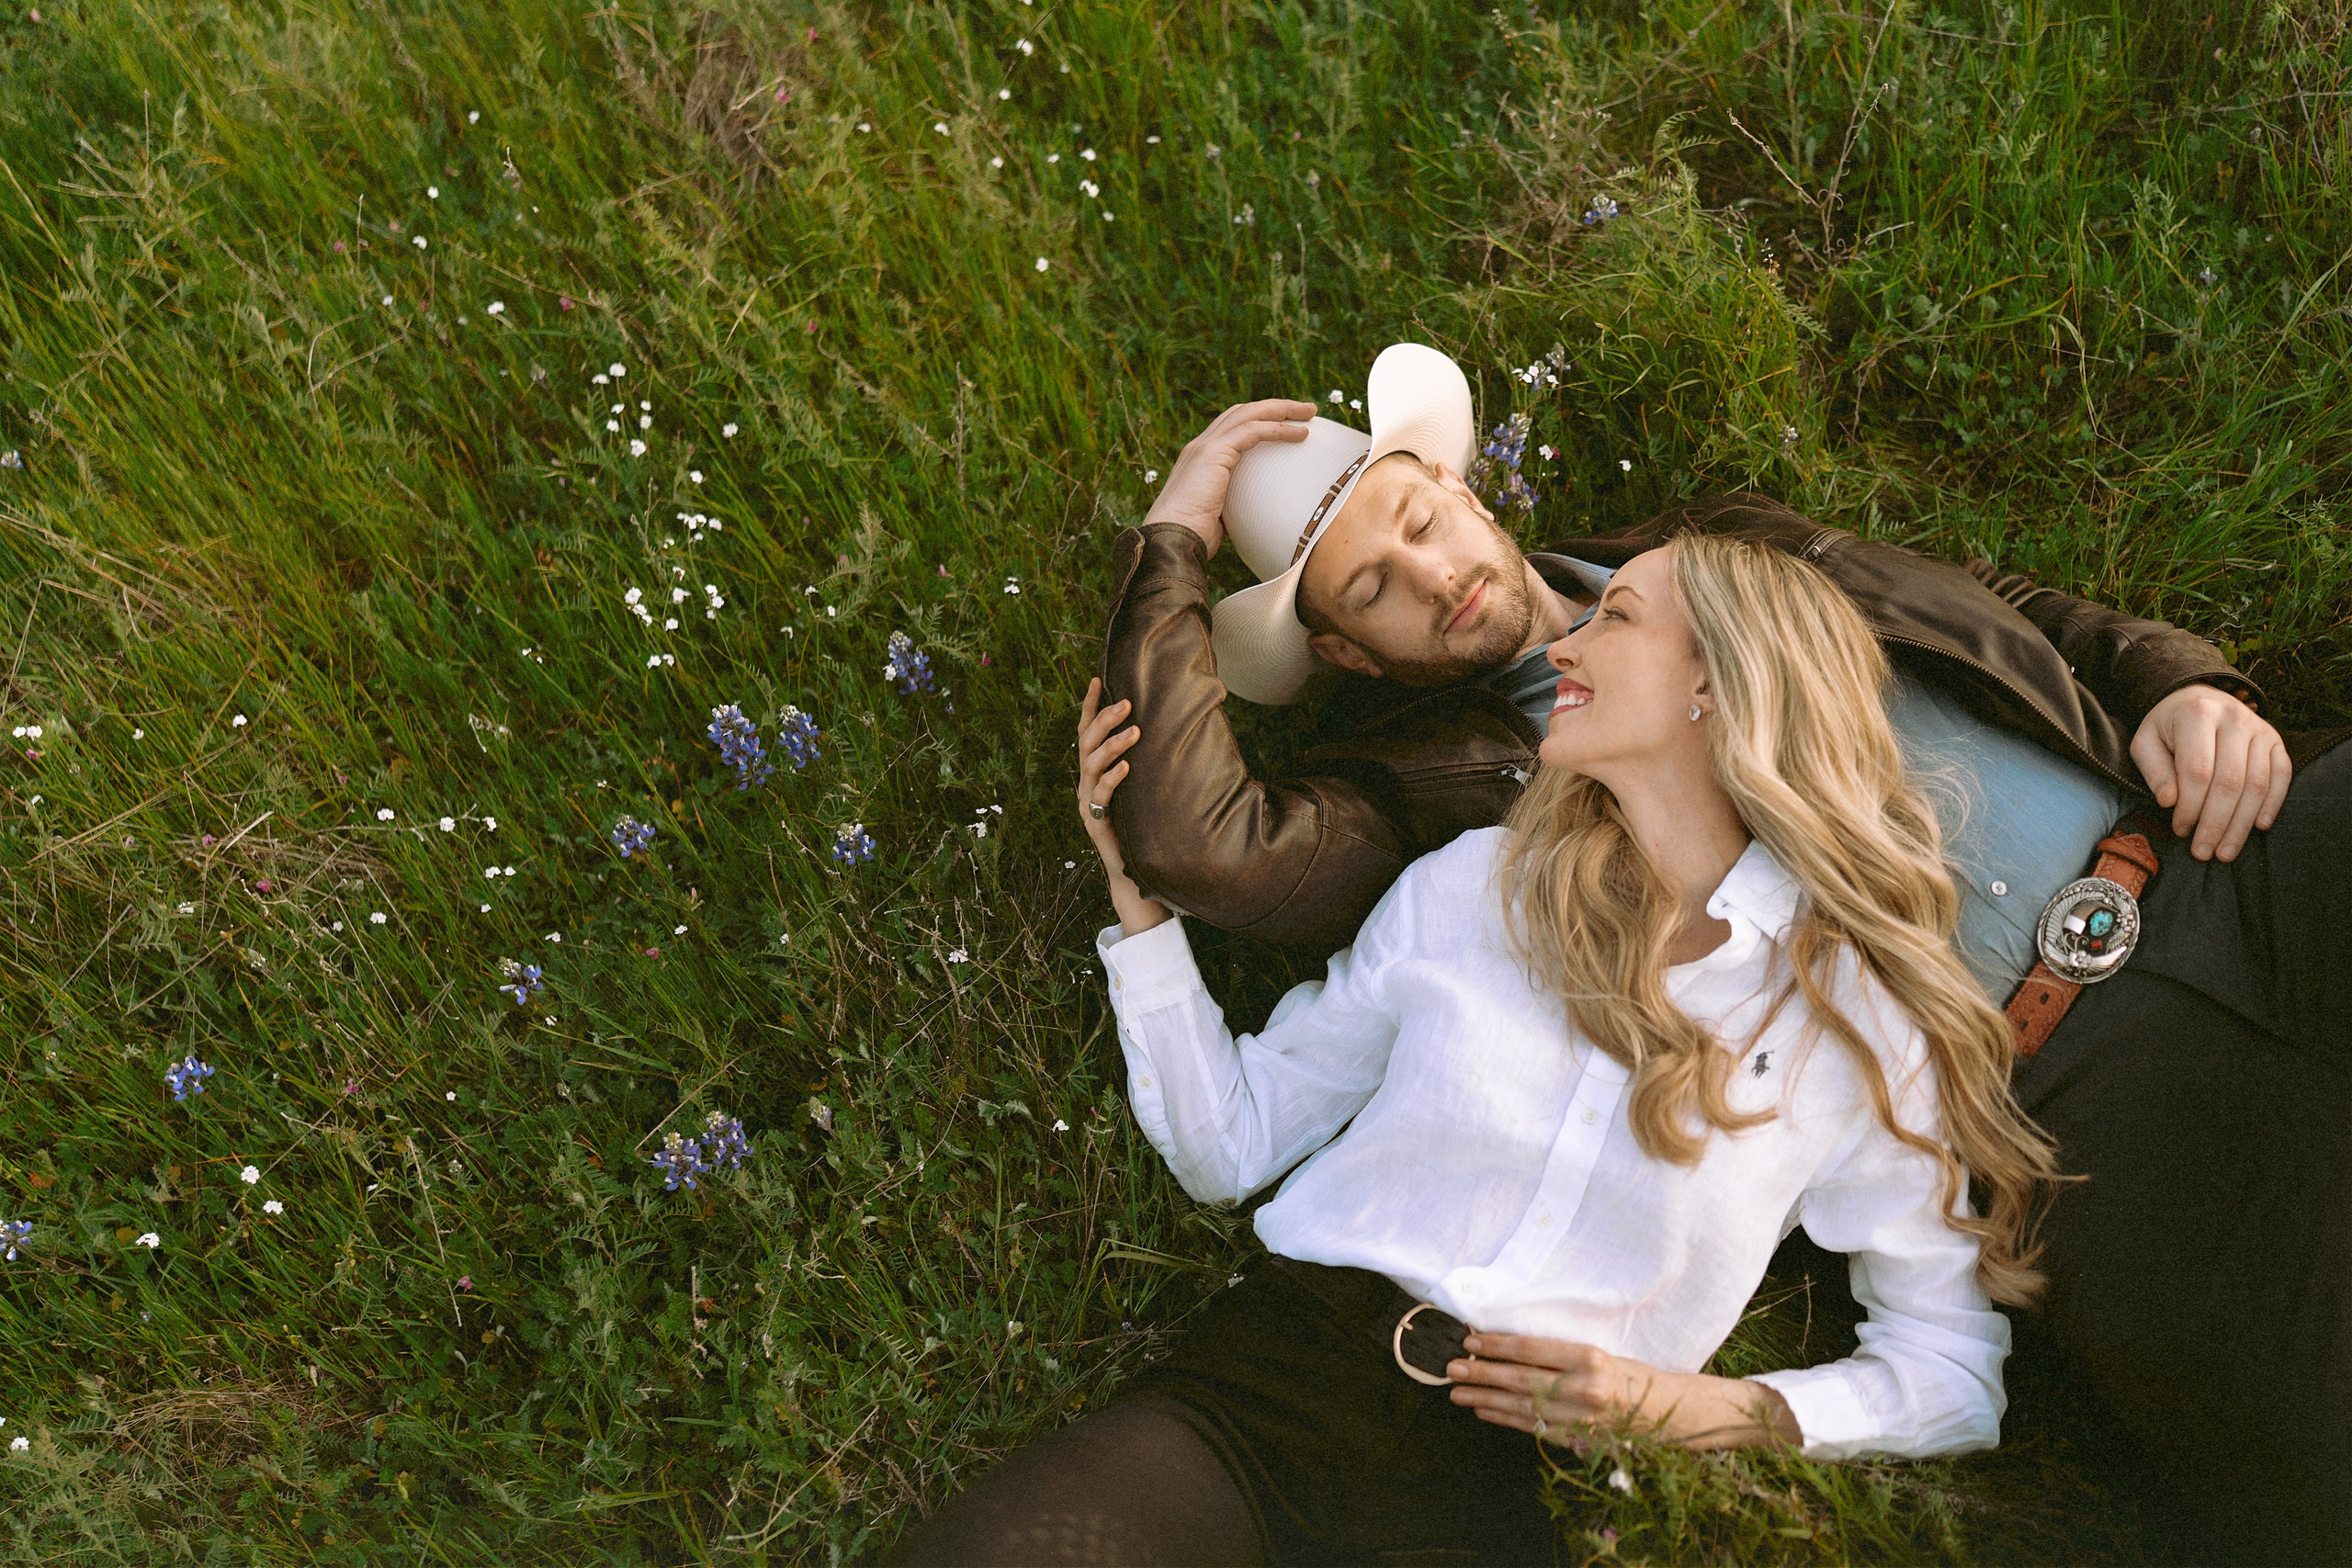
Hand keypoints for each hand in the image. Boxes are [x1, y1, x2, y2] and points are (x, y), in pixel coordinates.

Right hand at [1078, 678, 1168, 935]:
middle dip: (1104, 719)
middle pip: (1085, 742)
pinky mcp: (1095, 822)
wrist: (1133, 871)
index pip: (1086, 731)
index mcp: (1094, 771)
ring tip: (1135, 732)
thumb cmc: (1142, 825)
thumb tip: (1168, 727)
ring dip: (1112, 745)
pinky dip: (1113, 779)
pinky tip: (1127, 768)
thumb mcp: (1142, 787)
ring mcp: (1088, 802)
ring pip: (1090, 765)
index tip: (1096, 679)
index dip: (1089, 706)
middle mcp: (1086, 783)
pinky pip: (1100, 796)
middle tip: (1128, 703)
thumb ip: (1145, 761)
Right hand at [1142, 398, 1318, 557]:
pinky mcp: (1214, 453)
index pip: (1231, 428)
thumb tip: (1255, 517)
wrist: (1171, 540)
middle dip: (1274, 407)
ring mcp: (1205, 447)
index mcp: (1199, 460)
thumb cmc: (1193, 538)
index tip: (1285, 426)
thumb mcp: (1218, 517)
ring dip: (1282, 410)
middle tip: (1305, 411)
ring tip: (1310, 413)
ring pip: (1249, 414)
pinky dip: (1279, 429)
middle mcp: (1200, 446)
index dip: (1259, 421)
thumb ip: (1234, 507)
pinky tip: (1300, 434)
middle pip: (1241, 413)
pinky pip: (1253, 431)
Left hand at [1447, 1333, 1799, 1451]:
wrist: (1675, 1414)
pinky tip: (1484, 1411)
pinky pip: (1534, 1428)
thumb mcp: (1604, 1352)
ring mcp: (1581, 1419)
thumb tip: (1513, 1346)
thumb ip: (1563, 1354)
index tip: (1471, 1339)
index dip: (1497, 1345)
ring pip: (1522, 1407)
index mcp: (1591, 1359)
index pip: (1532, 1350)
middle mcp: (1584, 1390)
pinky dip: (1505, 1419)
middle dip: (1482, 1373)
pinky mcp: (1579, 1440)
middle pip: (1520, 1380)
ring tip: (1458, 1391)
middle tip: (1451, 1367)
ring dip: (1486, 1399)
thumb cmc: (1637, 1374)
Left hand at [2129, 683, 2291, 861]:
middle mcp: (2234, 718)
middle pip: (2230, 782)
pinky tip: (2258, 827)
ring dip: (2242, 823)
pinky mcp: (2276, 740)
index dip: (2190, 807)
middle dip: (2216, 824)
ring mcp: (2260, 729)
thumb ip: (2154, 770)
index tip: (2180, 830)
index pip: (2198, 771)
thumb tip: (2169, 802)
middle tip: (2204, 852)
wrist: (2199, 697)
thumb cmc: (2168, 727)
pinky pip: (2282, 775)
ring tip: (2226, 851)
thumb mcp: (2146, 742)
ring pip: (2257, 784)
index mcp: (2197, 714)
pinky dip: (2272, 803)